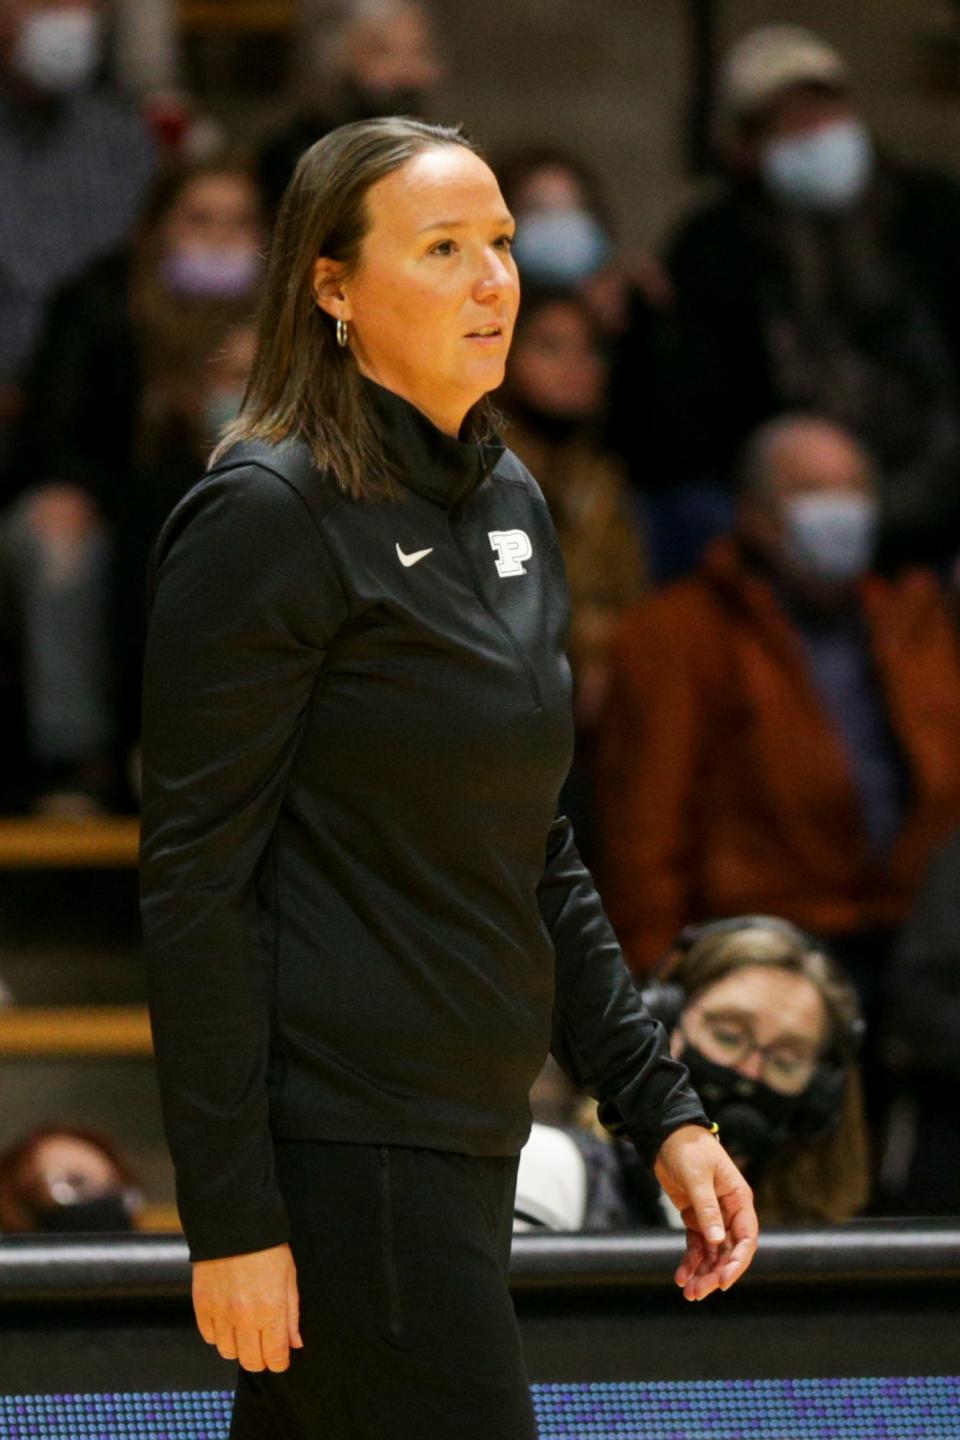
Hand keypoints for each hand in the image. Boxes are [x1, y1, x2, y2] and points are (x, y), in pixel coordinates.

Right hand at [192, 1241, 303, 1371]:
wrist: (232, 1223)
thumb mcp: (289, 1276)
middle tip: (263, 1343)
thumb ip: (291, 1313)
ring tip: (244, 1328)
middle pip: (251, 1362)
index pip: (274, 1357)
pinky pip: (209, 1337)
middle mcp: (244, 1318)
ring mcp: (220, 1314)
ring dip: (238, 1346)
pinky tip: (227, 1318)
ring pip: (228, 1353)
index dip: (279, 1362)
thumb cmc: (266, 1246)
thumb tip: (294, 1344)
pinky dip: (219, 1334)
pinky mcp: (201, 1307)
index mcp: (270, 1310)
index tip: (280, 1357)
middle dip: (260, 1358)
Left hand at [654, 1124, 757, 1301]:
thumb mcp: (697, 1178)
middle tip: (699, 1293)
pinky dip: (690, 1262)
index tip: (724, 1281)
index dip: (738, 1262)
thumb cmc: (688, 1149)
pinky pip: (696, 1246)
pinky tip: (681, 1277)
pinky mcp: (695, 1218)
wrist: (667, 1135)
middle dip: (716, 1273)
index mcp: (739, 1199)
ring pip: (712, 1253)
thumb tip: (717, 1241)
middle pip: (729, 1251)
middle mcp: (729, 1211)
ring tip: (689, 1292)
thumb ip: (707, 1209)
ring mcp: (713, 1216)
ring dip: (702, 1273)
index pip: (746, 1237)